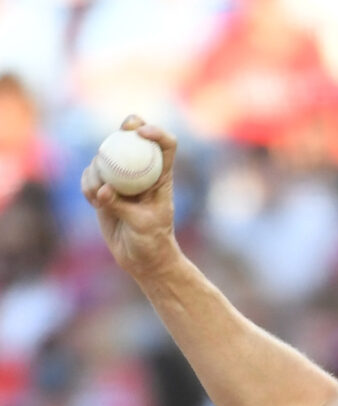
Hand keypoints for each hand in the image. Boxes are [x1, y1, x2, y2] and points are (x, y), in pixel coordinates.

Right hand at [81, 115, 181, 277]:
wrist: (141, 259)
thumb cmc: (152, 242)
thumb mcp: (142, 224)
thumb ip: (121, 205)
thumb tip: (102, 188)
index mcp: (161, 177)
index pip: (165, 146)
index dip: (156, 132)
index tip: (142, 132)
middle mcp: (142, 174)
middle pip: (133, 141)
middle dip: (125, 129)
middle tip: (117, 133)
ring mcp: (122, 180)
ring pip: (106, 158)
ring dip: (98, 169)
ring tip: (99, 194)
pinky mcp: (104, 191)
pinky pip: (90, 178)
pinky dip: (88, 185)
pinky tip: (93, 200)